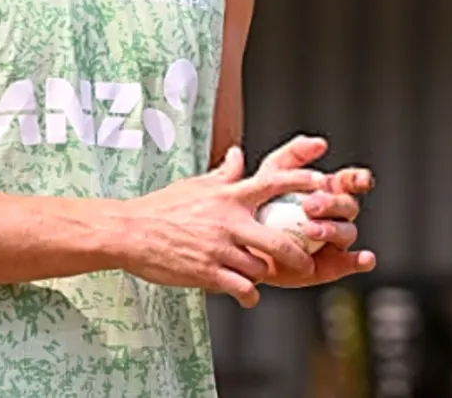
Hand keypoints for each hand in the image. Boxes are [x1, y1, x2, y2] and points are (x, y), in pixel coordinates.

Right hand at [115, 146, 325, 308]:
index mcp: (227, 196)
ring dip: (264, 275)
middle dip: (298, 256)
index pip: (272, 183)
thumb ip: (223, 174)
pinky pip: (242, 289)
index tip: (322, 183)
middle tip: (306, 263)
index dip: (301, 182)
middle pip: (279, 240)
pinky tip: (247, 296)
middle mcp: (228, 221)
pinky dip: (249, 295)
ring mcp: (218, 249)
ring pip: (260, 268)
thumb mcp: (194, 185)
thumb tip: (239, 155)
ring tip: (260, 278)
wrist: (129, 233)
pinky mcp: (207, 273)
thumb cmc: (161, 207)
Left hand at [254, 134, 377, 287]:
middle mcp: (337, 215)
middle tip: (309, 205)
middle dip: (332, 204)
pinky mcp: (332, 265)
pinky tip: (366, 259)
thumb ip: (293, 155)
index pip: (351, 182)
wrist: (243, 244)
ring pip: (347, 232)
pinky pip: (350, 263)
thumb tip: (321, 142)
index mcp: (328, 190)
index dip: (360, 179)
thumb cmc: (259, 203)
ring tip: (310, 230)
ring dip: (334, 230)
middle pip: (348, 206)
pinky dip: (361, 261)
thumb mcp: (271, 173)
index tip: (361, 180)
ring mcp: (336, 241)